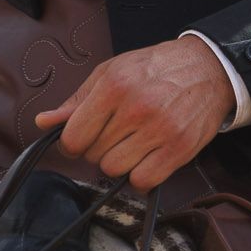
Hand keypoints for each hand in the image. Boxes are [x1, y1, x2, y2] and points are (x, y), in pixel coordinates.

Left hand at [34, 35, 234, 192]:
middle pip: (94, 156)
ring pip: (116, 171)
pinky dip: (140, 176)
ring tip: (131, 143)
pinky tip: (145, 158)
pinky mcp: (180, 149)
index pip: (74, 137)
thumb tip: (43, 122)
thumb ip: (76, 101)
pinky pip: (143, 182)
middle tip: (114, 134)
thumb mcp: (111, 72)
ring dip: (119, 163)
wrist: (207, 68)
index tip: (81, 139)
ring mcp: (160, 130)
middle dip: (98, 149)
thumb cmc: (155, 68)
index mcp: (114, 86)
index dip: (72, 143)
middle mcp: (136, 108)